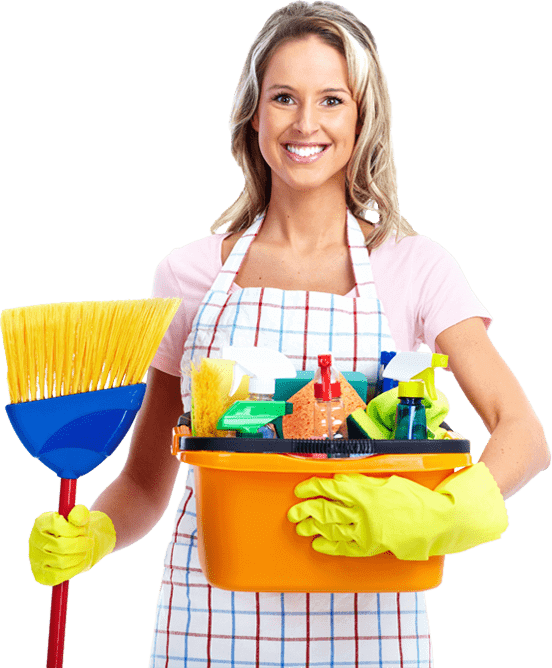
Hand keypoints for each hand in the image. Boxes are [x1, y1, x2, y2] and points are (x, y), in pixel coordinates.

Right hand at [29, 504, 115, 585]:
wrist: (75, 545)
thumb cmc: (76, 529)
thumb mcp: (81, 517)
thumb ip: (80, 513)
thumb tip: (77, 519)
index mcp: (42, 522)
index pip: (56, 525)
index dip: (74, 529)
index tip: (83, 529)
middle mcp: (34, 540)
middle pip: (61, 545)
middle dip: (80, 544)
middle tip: (89, 542)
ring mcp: (35, 559)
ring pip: (61, 562)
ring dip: (79, 556)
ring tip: (84, 551)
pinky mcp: (40, 575)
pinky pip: (58, 577)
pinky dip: (74, 569)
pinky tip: (80, 562)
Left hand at [287, 463, 508, 559]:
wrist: (435, 520)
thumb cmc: (412, 496)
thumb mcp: (386, 478)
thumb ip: (361, 478)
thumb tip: (341, 475)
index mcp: (363, 489)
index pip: (328, 486)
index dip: (310, 487)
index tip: (300, 488)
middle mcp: (360, 510)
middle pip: (324, 509)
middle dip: (305, 510)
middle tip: (292, 512)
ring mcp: (364, 530)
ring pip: (330, 528)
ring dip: (312, 527)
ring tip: (300, 527)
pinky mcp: (370, 546)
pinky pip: (344, 547)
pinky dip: (329, 546)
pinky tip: (318, 544)